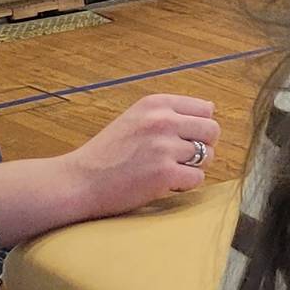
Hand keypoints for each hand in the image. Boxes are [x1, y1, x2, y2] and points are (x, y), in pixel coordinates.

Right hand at [60, 94, 219, 220]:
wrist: (77, 182)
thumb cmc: (107, 154)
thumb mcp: (135, 119)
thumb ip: (169, 113)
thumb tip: (211, 109)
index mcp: (156, 104)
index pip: (206, 109)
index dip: (198, 128)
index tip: (181, 140)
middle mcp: (162, 120)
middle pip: (213, 131)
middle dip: (202, 147)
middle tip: (179, 159)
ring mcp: (163, 147)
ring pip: (208, 156)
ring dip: (192, 168)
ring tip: (166, 171)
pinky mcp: (164, 173)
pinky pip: (197, 178)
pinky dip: (183, 185)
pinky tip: (162, 185)